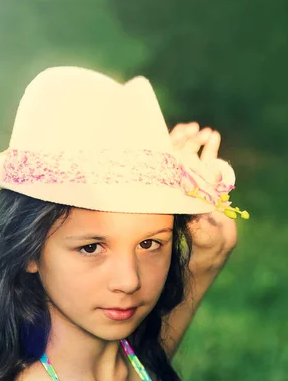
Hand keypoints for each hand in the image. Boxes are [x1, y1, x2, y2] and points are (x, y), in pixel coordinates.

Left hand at [169, 122, 237, 269]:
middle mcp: (177, 192)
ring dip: (195, 143)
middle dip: (183, 142)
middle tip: (192, 129)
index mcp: (172, 201)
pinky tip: (213, 137)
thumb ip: (201, 228)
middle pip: (175, 160)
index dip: (171, 153)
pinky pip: (203, 164)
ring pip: (188, 159)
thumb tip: (198, 216)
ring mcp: (190, 186)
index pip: (166, 172)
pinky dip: (208, 150)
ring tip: (205, 132)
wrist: (214, 251)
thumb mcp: (205, 239)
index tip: (180, 138)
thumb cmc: (207, 248)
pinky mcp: (203, 185)